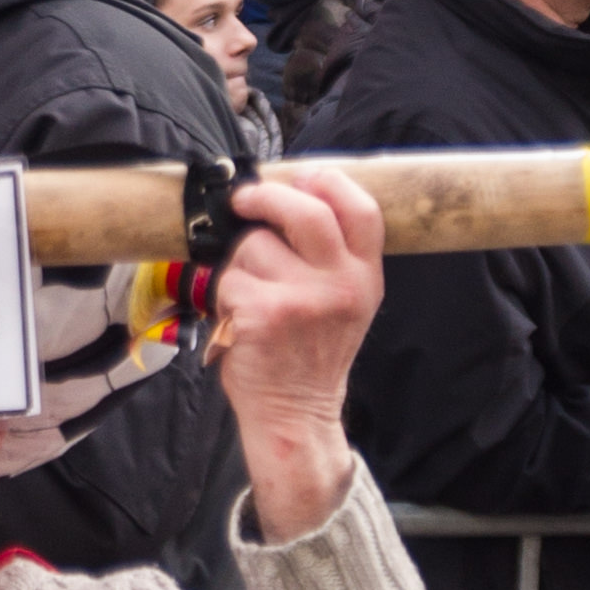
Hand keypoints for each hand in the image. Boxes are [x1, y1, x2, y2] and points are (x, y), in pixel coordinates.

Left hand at [209, 165, 380, 539]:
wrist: (296, 414)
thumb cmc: (310, 355)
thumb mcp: (347, 303)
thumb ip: (334, 257)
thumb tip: (293, 196)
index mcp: (365, 277)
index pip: (361, 209)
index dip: (328, 181)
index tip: (303, 175)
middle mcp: (342, 285)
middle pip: (305, 211)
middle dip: (265, 196)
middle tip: (244, 201)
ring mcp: (304, 299)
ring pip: (253, 245)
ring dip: (239, 264)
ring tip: (250, 296)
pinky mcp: (265, 314)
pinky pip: (229, 278)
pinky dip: (223, 295)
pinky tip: (237, 318)